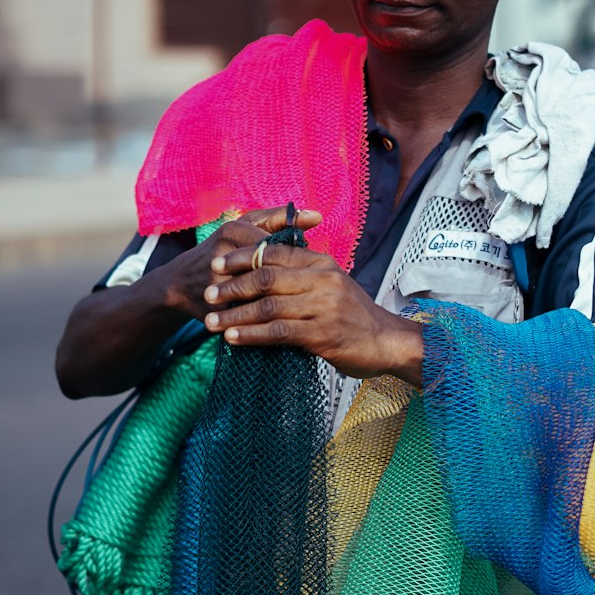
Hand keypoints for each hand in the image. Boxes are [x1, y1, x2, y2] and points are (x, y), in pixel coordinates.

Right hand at [161, 205, 323, 322]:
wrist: (180, 284)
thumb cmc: (224, 250)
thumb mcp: (248, 228)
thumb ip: (280, 220)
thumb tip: (317, 216)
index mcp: (234, 231)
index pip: (277, 246)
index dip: (296, 262)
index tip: (310, 272)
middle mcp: (223, 252)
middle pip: (269, 272)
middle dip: (289, 285)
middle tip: (307, 293)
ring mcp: (216, 280)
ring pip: (260, 296)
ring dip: (280, 304)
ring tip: (299, 309)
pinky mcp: (213, 304)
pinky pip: (246, 313)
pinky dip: (264, 320)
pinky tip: (282, 322)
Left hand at [201, 235, 423, 385]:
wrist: (386, 342)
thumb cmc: (354, 315)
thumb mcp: (333, 284)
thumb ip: (303, 274)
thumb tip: (264, 268)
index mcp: (322, 263)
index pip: (274, 252)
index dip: (241, 257)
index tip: (216, 264)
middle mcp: (323, 280)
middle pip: (266, 276)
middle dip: (232, 285)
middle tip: (208, 293)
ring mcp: (323, 307)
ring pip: (268, 306)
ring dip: (235, 314)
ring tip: (211, 322)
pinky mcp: (322, 334)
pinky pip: (278, 332)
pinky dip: (251, 334)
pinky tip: (233, 338)